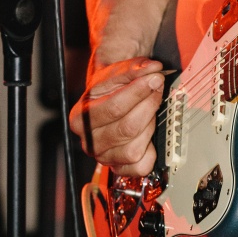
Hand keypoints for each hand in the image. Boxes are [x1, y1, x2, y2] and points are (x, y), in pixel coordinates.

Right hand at [69, 57, 166, 175]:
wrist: (109, 97)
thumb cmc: (110, 86)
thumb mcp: (117, 71)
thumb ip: (135, 67)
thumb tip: (154, 68)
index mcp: (80, 117)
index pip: (114, 108)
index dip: (139, 92)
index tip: (155, 78)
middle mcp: (88, 141)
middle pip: (127, 128)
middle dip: (148, 105)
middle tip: (157, 89)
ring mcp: (103, 157)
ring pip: (134, 149)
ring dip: (149, 126)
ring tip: (150, 110)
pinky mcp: (119, 168)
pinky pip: (141, 167)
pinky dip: (150, 152)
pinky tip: (148, 134)